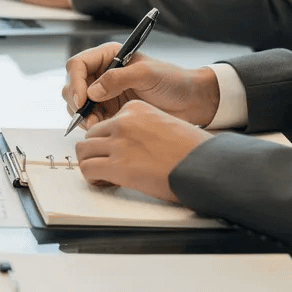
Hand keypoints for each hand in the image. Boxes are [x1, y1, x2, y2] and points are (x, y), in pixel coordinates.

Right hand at [63, 43, 221, 128]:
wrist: (191, 101)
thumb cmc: (173, 81)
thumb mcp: (147, 74)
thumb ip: (118, 79)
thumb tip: (92, 91)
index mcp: (109, 57)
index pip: (78, 65)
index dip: (76, 82)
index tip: (83, 100)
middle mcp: (102, 73)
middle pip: (73, 84)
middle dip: (76, 101)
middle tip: (87, 116)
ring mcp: (104, 93)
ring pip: (76, 103)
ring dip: (81, 114)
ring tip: (95, 125)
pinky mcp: (109, 110)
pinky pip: (89, 117)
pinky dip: (89, 124)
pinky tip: (100, 128)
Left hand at [75, 100, 212, 202]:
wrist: (207, 165)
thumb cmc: (195, 151)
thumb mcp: (167, 125)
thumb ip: (144, 128)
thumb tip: (133, 144)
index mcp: (136, 109)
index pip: (107, 121)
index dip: (110, 139)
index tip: (119, 152)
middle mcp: (124, 122)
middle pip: (92, 134)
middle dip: (98, 151)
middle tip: (109, 164)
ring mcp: (119, 143)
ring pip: (84, 150)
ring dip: (91, 163)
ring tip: (106, 174)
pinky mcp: (117, 165)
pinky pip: (87, 168)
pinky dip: (93, 178)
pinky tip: (107, 182)